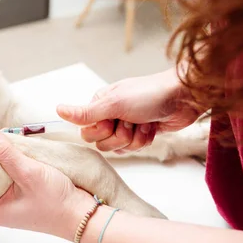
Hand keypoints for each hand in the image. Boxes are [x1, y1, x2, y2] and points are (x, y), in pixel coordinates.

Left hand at [0, 127, 93, 240]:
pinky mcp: (26, 197)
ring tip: (0, 141)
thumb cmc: (56, 202)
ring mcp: (14, 204)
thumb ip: (6, 153)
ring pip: (1, 176)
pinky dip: (15, 164)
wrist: (84, 216)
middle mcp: (1, 209)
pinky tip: (16, 151)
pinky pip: (14, 177)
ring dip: (3, 160)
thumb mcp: (28, 173)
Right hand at [57, 68, 202, 152]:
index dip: (101, 131)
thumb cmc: (149, 94)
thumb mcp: (113, 104)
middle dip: (119, 136)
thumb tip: (58, 109)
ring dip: (134, 139)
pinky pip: (134, 148)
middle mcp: (110, 114)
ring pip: (119, 148)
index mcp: (99, 104)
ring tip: (144, 123)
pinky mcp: (141, 133)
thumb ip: (85, 112)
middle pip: (102, 142)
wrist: (184, 97)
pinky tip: (152, 127)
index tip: (113, 120)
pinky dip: (144, 140)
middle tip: (130, 122)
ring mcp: (126, 124)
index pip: (86, 132)